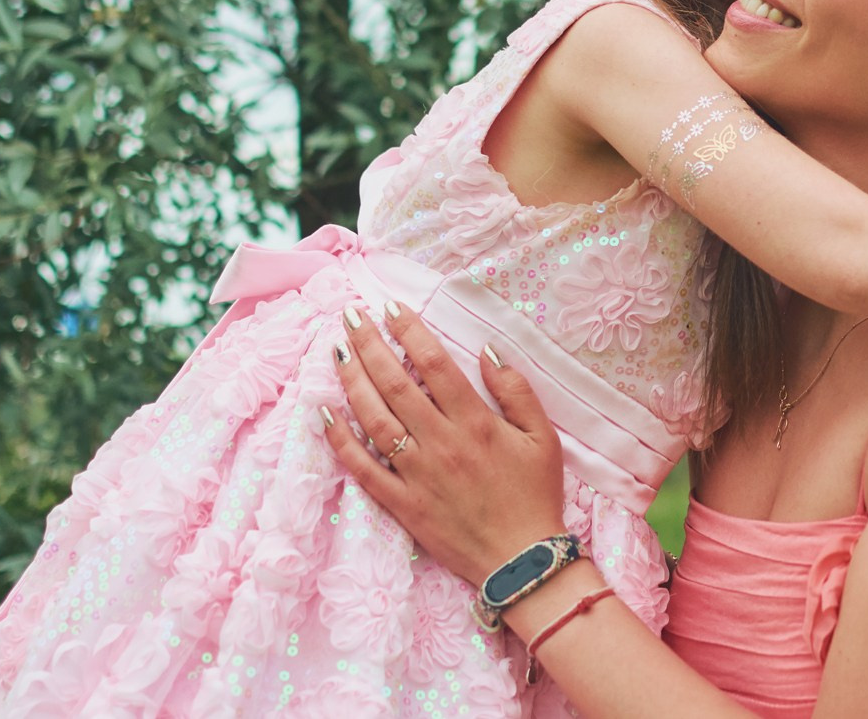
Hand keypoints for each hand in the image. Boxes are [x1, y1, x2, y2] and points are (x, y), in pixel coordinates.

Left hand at [323, 302, 566, 586]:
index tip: (391, 307)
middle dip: (370, 345)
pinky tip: (325, 414)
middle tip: (351, 316)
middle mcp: (440, 443)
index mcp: (475, 423)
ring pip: (374, 420)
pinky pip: (363, 469)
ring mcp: (417, 474)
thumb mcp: (542, 436)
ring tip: (337, 352)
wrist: (522, 560)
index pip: (434, 365)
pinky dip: (341, 441)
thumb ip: (516, 390)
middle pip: (396, 384)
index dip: (409, 331)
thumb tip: (487, 350)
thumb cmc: (536, 494)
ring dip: (352, 382)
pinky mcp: (402, 504)